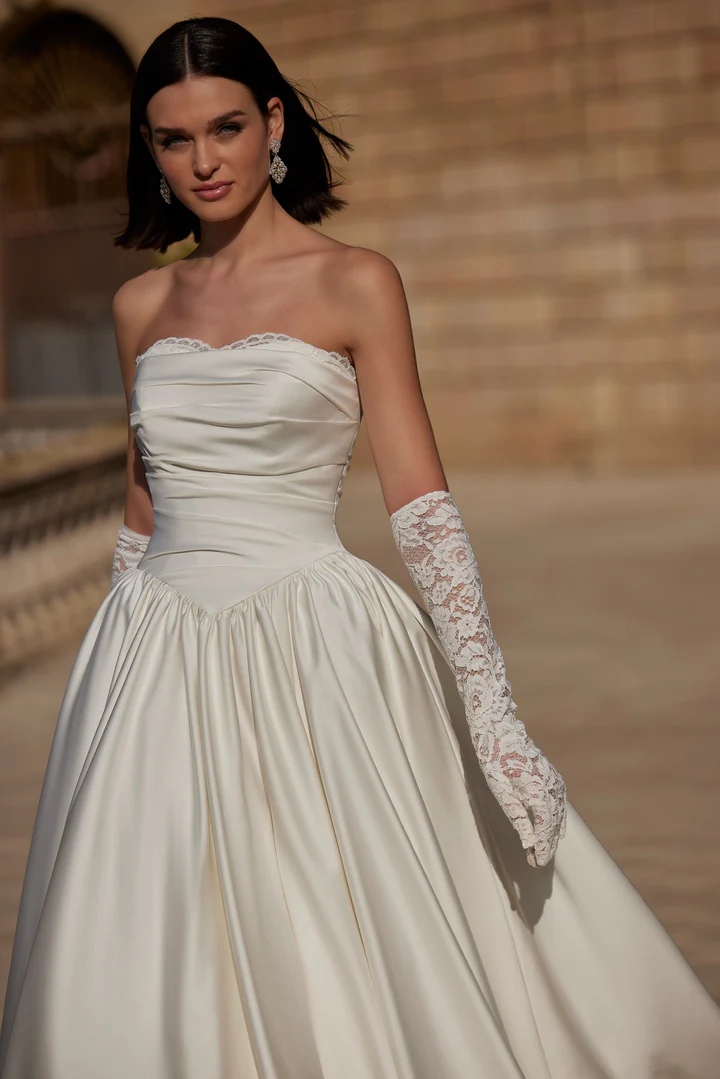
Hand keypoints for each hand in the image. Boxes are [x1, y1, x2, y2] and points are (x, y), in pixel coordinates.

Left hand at [473, 722, 566, 867]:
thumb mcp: (499, 788)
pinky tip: (550, 830)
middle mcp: (552, 788)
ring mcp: (555, 783)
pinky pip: (560, 806)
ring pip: (559, 817)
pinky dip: (556, 820)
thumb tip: (528, 842)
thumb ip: (515, 815)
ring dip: (552, 835)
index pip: (545, 829)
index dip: (542, 848)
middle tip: (537, 863)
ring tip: (542, 851)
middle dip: (547, 845)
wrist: (501, 729)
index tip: (536, 863)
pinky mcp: (554, 779)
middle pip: (554, 825)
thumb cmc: (495, 757)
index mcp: (538, 791)